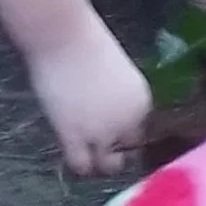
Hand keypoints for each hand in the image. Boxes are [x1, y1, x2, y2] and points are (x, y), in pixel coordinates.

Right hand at [27, 21, 151, 177]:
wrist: (63, 38)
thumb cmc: (85, 43)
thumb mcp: (116, 74)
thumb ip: (116, 100)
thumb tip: (104, 114)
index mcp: (142, 103)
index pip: (139, 135)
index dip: (124, 136)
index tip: (110, 134)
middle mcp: (128, 123)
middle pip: (127, 154)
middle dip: (113, 153)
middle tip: (96, 146)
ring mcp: (102, 133)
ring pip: (105, 167)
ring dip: (97, 164)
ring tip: (84, 153)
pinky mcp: (74, 136)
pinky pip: (81, 165)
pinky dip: (79, 166)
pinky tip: (71, 153)